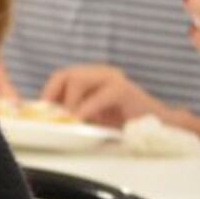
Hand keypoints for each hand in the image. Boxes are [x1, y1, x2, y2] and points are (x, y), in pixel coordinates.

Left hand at [38, 63, 167, 128]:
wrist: (158, 126)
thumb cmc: (123, 122)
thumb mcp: (91, 116)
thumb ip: (72, 111)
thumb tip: (48, 116)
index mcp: (92, 76)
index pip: (61, 76)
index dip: (48, 92)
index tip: (42, 111)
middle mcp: (101, 73)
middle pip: (65, 74)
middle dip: (54, 95)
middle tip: (53, 116)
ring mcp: (112, 78)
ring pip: (78, 80)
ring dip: (70, 103)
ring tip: (71, 120)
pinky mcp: (123, 90)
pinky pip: (98, 96)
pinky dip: (86, 110)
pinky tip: (82, 120)